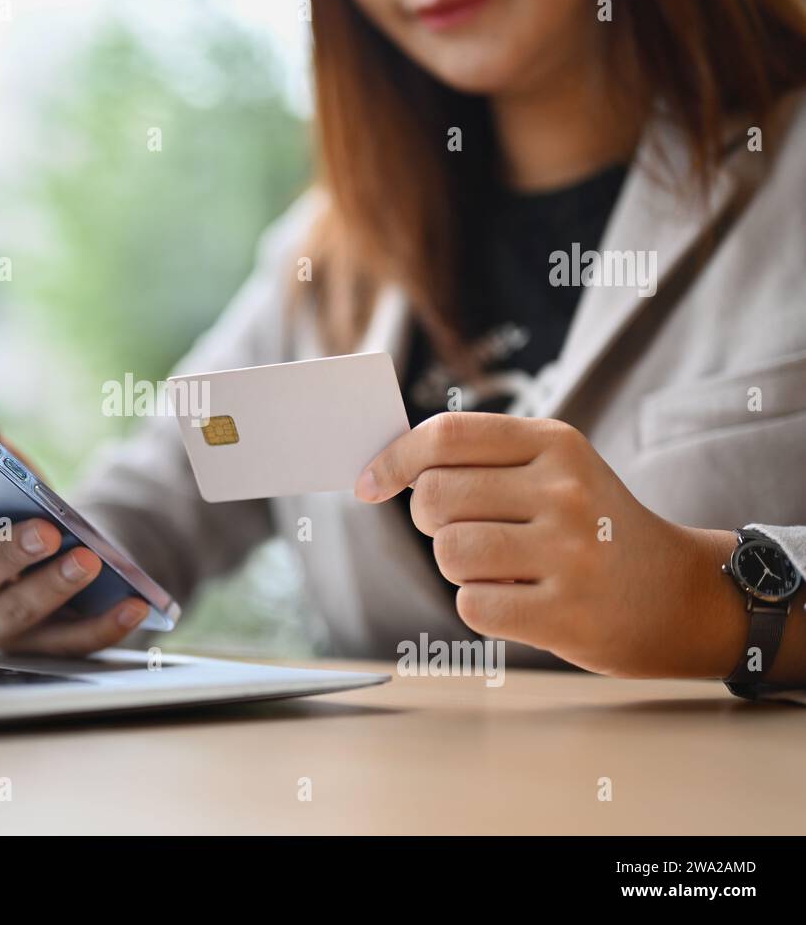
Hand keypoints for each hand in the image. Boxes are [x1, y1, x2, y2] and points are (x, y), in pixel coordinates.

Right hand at [0, 407, 148, 655]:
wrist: (32, 569)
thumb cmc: (4, 516)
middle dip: (8, 553)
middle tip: (47, 531)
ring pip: (17, 613)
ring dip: (55, 587)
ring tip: (90, 560)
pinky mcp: (35, 647)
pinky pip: (69, 643)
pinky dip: (103, 627)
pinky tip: (133, 606)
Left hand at [354, 412, 744, 677]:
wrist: (681, 597)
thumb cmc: (593, 528)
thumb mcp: (555, 469)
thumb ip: (479, 459)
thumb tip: (381, 468)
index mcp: (556, 443)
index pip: (445, 435)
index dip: (393, 459)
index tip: (368, 484)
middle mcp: (565, 491)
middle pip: (434, 496)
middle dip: (430, 519)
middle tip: (464, 530)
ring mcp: (570, 553)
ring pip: (448, 552)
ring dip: (456, 566)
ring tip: (498, 568)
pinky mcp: (567, 614)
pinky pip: (471, 606)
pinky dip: (479, 606)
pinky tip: (518, 600)